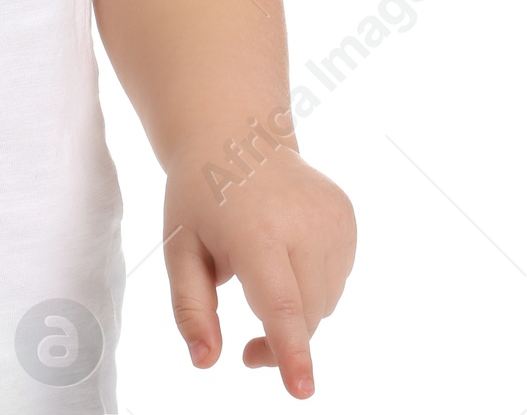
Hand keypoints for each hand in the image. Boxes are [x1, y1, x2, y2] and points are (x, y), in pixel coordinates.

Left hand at [162, 143, 354, 398]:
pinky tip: (286, 252)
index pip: (278, 301)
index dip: (290, 349)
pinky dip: (313, 284)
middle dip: (280, 340)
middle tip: (248, 348)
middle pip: (304, 315)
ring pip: (324, 303)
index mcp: (254, 230)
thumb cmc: (199, 197)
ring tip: (262, 275)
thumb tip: (205, 363)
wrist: (235, 136)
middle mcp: (301, 222)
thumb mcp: (179, 248)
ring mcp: (331, 217)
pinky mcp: (347, 217)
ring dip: (297, 311)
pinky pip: (336, 280)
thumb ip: (191, 308)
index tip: (303, 390)